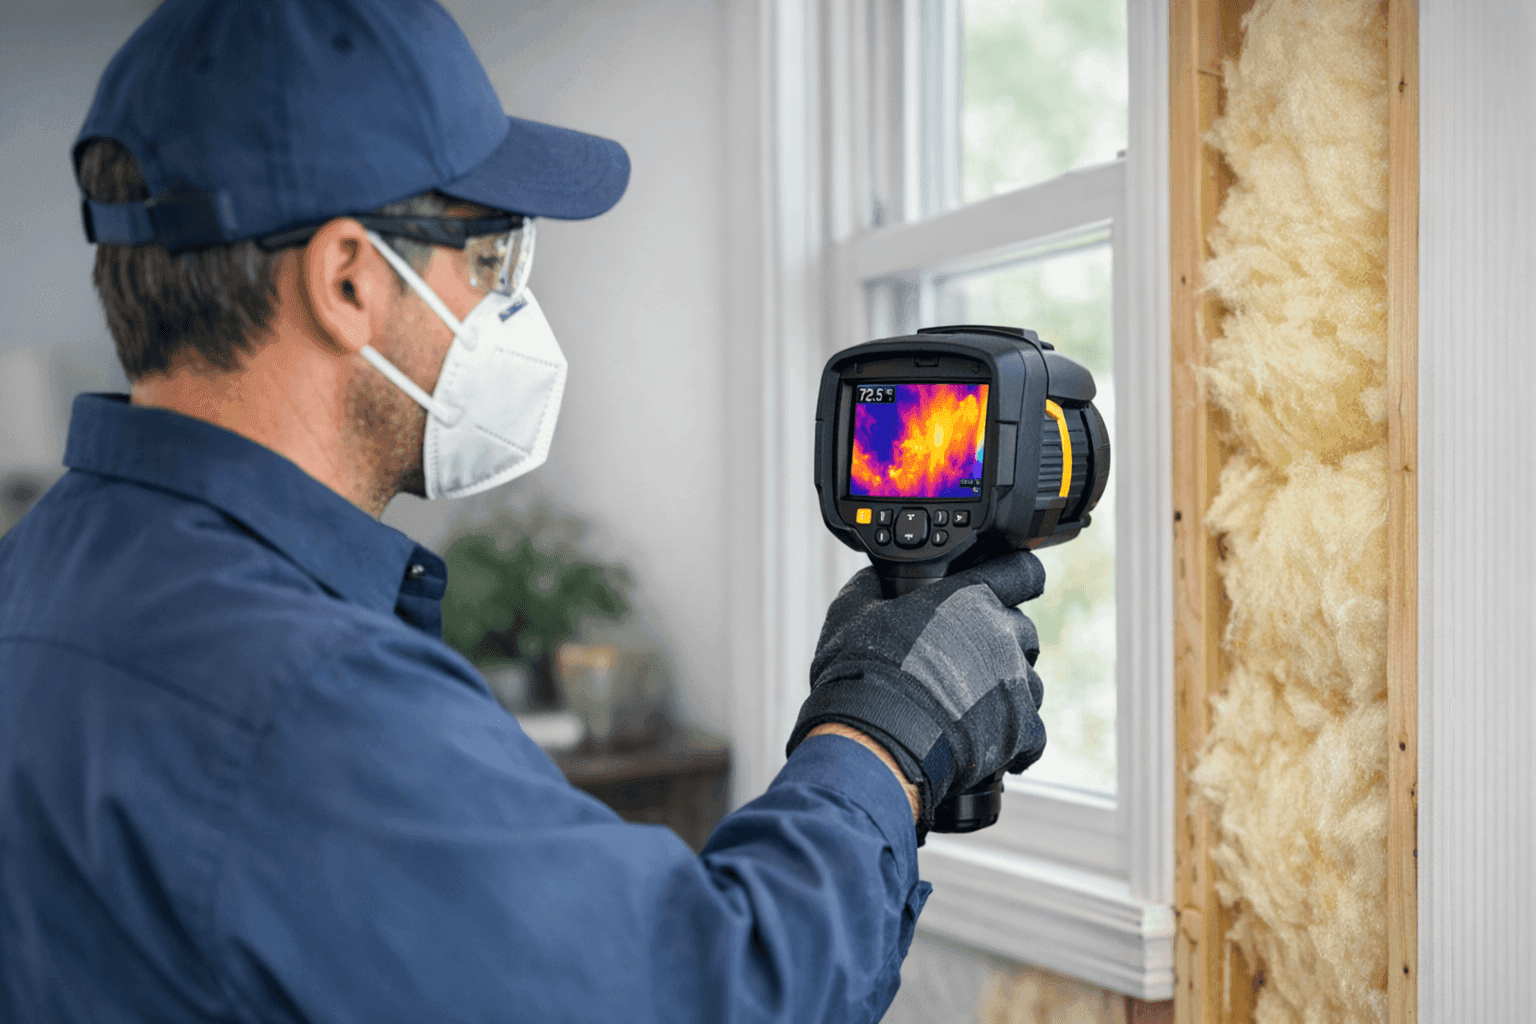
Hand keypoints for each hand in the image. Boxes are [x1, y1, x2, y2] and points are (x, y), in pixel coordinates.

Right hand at [787, 550, 1046, 839]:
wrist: (875, 738)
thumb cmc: (861, 672)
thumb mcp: (850, 613)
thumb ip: (871, 585)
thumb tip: (874, 576)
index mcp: (968, 598)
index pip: (1021, 571)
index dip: (1017, 578)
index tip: (1010, 589)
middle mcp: (1001, 634)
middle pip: (1023, 630)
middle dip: (1002, 644)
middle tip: (968, 663)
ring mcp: (1015, 682)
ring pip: (1030, 681)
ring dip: (1009, 692)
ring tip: (973, 710)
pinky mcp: (1021, 728)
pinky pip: (1034, 733)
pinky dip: (1015, 741)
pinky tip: (989, 747)